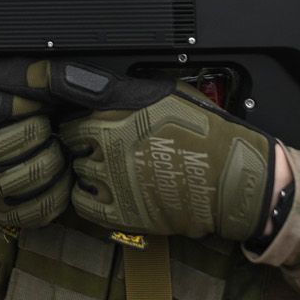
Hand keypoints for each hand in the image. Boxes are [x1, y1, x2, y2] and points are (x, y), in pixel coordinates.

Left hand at [56, 69, 274, 241]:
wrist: (230, 179)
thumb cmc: (206, 134)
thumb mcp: (167, 94)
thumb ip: (128, 92)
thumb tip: (104, 89)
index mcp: (116, 112)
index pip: (70, 111)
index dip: (77, 116)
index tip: (82, 120)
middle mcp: (107, 144)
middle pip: (69, 142)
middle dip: (81, 142)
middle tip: (99, 146)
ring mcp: (110, 179)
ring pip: (75, 172)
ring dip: (86, 169)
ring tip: (107, 168)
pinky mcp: (119, 211)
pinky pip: (82, 203)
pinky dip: (87, 196)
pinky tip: (103, 190)